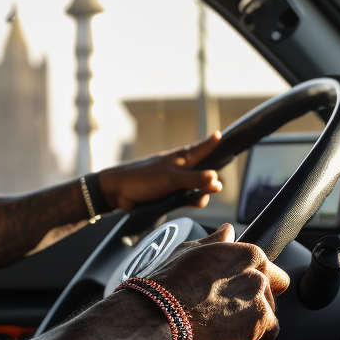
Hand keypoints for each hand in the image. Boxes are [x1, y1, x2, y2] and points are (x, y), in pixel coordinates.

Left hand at [97, 133, 223, 210]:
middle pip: (203, 171)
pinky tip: (190, 204)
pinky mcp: (168, 195)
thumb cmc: (143, 178)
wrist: (117, 192)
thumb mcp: (172, 178)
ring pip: (195, 188)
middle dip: (211, 179)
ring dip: (200, 195)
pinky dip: (190, 201)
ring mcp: (174, 182)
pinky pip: (185, 199)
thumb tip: (217, 180)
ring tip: (199, 199)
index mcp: (181, 158)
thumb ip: (195, 180)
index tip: (221, 135)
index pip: (202, 148)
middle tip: (215, 186)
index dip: (212, 143)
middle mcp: (179, 168)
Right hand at [151, 224, 289, 339]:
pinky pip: (270, 333)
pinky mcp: (259, 323)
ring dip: (252, 319)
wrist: (158, 316)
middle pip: (270, 290)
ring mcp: (260, 298)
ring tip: (223, 324)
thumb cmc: (168, 284)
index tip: (238, 290)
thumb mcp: (189, 251)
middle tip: (227, 310)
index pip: (267, 266)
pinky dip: (256, 337)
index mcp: (245, 253)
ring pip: (268, 311)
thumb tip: (228, 231)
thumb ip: (216, 241)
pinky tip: (235, 337)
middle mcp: (257, 273)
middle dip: (253, 300)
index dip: (251, 280)